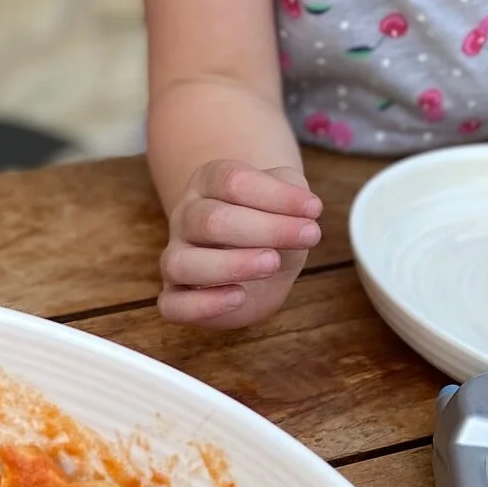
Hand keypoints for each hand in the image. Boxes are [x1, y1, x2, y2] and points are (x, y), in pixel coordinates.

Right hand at [159, 160, 322, 328]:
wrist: (263, 265)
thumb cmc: (271, 227)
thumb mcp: (288, 201)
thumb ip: (294, 195)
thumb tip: (306, 208)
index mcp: (207, 183)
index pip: (231, 181)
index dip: (274, 195)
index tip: (314, 210)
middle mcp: (185, 218)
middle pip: (210, 220)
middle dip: (264, 229)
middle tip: (308, 236)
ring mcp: (175, 258)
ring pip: (182, 263)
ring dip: (231, 265)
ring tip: (272, 264)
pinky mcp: (175, 297)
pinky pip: (173, 305)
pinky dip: (203, 305)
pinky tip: (239, 297)